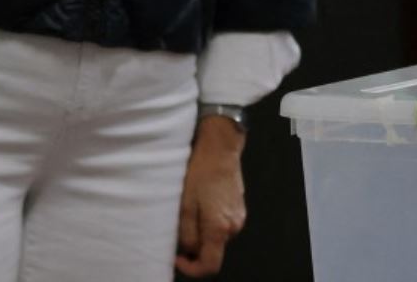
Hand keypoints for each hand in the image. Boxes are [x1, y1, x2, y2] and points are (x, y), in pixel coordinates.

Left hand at [174, 116, 245, 277]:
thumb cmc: (200, 171)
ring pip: (216, 236)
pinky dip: (209, 220)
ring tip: (188, 210)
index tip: (177, 258)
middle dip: (194, 246)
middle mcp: (234, 226)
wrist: (220, 147)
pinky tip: (200, 202)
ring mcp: (238, 216)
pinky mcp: (238, 207)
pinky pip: (222, 223)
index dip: (192, 269)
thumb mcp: (185, 203)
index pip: (210, 265)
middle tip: (177, 228)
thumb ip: (186, 232)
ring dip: (201, 231)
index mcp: (220, 228)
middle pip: (213, 250)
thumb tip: (186, 250)